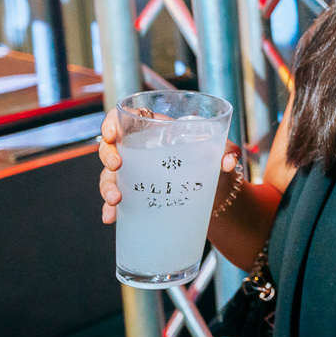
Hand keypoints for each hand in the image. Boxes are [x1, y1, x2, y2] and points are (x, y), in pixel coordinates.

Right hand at [97, 109, 243, 224]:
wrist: (215, 191)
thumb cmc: (214, 160)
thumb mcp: (221, 151)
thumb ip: (228, 151)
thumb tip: (227, 163)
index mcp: (156, 130)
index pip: (125, 118)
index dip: (111, 123)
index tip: (111, 134)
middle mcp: (140, 149)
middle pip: (111, 146)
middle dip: (107, 155)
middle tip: (117, 166)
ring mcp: (135, 171)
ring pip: (109, 174)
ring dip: (107, 187)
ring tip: (116, 200)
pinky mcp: (136, 192)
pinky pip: (116, 198)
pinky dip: (111, 208)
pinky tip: (112, 217)